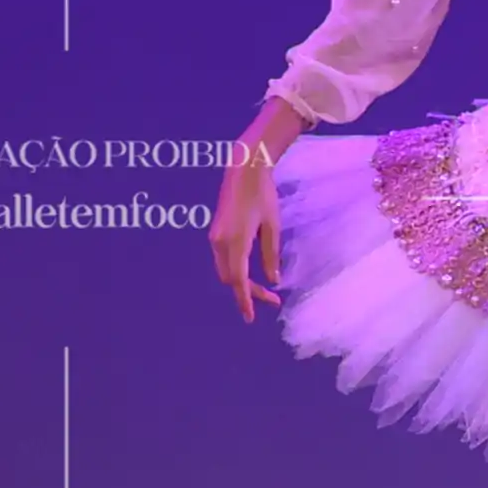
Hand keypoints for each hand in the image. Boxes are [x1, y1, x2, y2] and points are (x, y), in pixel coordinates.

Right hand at [211, 147, 284, 320]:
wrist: (244, 169)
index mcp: (235, 241)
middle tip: (271, 299)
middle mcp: (219, 242)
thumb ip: (271, 255)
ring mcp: (214, 237)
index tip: (251, 317)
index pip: (238, 280)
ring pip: (224, 270)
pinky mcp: (215, 232)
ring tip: (263, 290)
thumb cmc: (263, 194)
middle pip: (230, 279)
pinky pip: (222, 259)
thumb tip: (272, 280)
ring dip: (240, 283)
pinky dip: (235, 270)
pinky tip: (250, 273)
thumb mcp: (272, 226)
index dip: (245, 300)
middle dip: (247, 292)